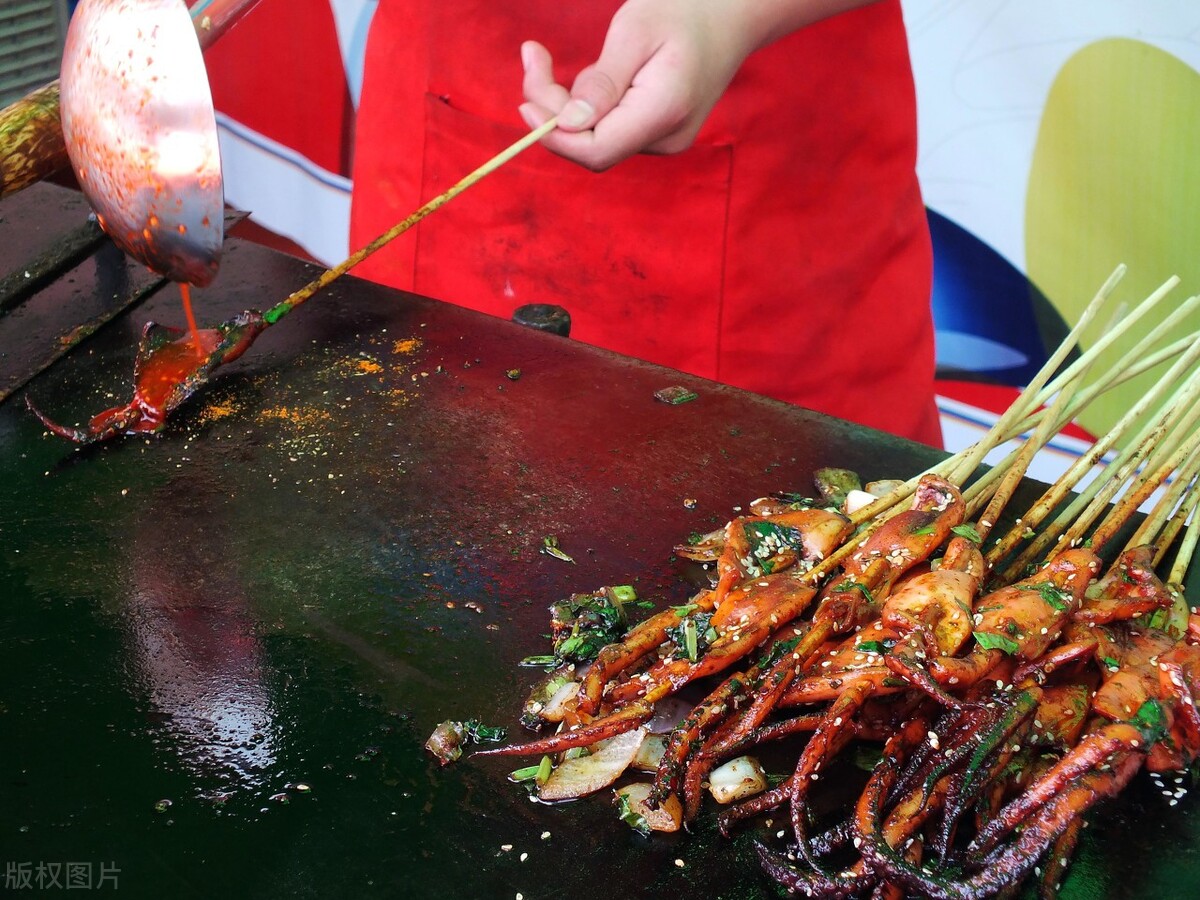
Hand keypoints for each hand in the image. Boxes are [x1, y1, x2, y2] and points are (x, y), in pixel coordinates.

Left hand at [518, 0, 755, 170]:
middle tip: (533, 55)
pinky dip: (592, 105)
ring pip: (598, 137)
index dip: (554, 135)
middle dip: (554, 110)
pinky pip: (611, 129)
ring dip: (573, 104)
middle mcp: (666, 138)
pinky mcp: (659, 134)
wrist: (733, 15)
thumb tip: (567, 123)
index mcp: (663, 112)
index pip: (595, 150)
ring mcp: (665, 140)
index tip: (525, 102)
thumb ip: (602, 82)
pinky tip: (604, 73)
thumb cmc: (685, 10)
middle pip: (591, 146)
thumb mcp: (635, 32)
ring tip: (589, 55)